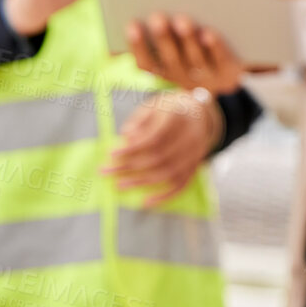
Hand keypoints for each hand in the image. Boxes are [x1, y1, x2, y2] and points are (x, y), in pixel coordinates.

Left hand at [99, 90, 217, 206]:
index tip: (111, 154)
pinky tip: (146, 202)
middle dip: (130, 167)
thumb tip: (126, 136)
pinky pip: (181, 184)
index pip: (154, 137)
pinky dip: (165, 196)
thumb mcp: (154, 104)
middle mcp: (190, 136)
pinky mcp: (195, 165)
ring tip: (119, 185)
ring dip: (142, 182)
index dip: (132, 148)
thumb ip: (140, 119)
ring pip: (168, 173)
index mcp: (179, 116)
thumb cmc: (169, 109)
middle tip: (106, 172)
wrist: (199, 112)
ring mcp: (195, 152)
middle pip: (159, 157)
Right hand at [127, 12, 273, 93]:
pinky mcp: (228, 73)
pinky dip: (214, 47)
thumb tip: (147, 0)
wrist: (231, 74)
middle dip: (163, 38)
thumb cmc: (195, 49)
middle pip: (169, 60)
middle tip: (157, 16)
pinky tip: (208, 32)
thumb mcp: (175, 46)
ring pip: (194, 60)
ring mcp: (206, 77)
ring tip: (182, 19)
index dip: (137, 46)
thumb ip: (160, 32)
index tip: (132, 23)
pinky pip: (220, 60)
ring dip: (187, 40)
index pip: (145, 63)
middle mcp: (182, 78)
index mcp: (165, 71)